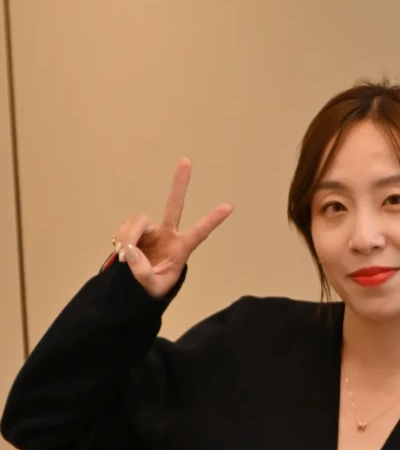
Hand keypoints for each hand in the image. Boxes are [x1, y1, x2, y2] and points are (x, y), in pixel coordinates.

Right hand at [113, 159, 231, 297]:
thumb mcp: (152, 288)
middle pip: (173, 205)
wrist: (136, 288)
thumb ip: (143, 273)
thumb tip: (130, 251)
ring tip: (124, 254)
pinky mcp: (135, 231)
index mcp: (181, 249)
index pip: (199, 233)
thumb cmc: (152, 288)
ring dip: (129, 234)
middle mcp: (168, 235)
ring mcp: (150, 231)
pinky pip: (126, 227)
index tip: (229, 207)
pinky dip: (121, 237)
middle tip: (186, 160)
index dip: (212, 220)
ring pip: (138, 220)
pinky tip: (120, 251)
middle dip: (179, 184)